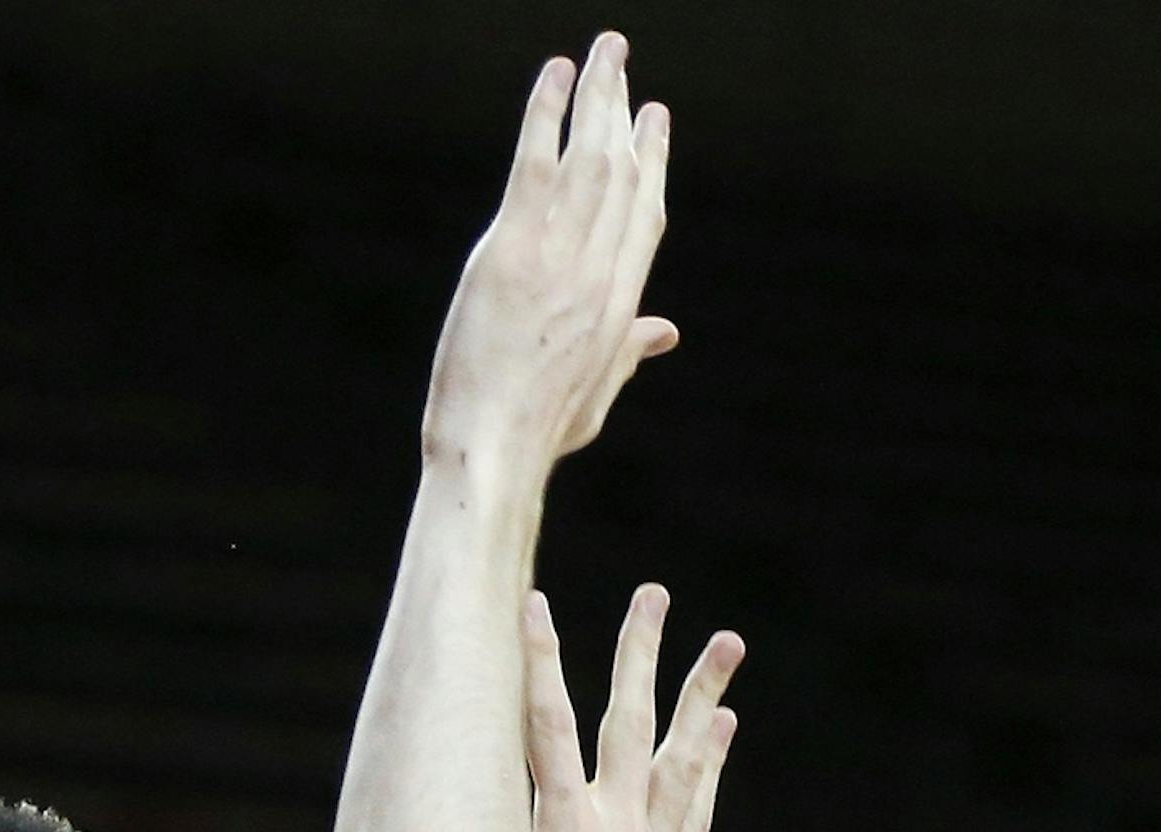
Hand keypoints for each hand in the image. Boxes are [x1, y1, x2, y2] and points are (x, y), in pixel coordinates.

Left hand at [427, 36, 675, 474]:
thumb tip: (666, 333)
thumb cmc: (536, 434)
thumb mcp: (594, 395)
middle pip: (622, 173)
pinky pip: (536, 162)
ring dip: (596, 94)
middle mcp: (597, 272)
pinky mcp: (513, 250)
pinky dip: (547, 112)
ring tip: (604, 51)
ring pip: (588, 156)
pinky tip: (557, 74)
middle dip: (624, 111)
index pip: (645, 215)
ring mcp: (558, 257)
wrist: (494, 451)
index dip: (652, 161)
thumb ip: (628, 353)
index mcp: (620, 305)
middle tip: (624, 63)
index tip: (653, 121)